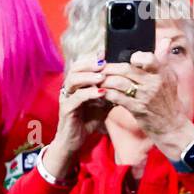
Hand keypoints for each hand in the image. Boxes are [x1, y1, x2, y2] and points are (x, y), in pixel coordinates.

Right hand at [46, 58, 111, 178]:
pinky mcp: (66, 109)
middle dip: (89, 64)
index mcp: (78, 84)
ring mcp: (66, 98)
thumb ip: (112, 92)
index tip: (106, 53)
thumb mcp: (104, 103)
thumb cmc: (89, 120)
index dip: (92, 58)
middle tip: (104, 62)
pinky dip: (88, 94)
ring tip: (102, 76)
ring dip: (88, 77)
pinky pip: (76, 98)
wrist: (75, 140)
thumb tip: (128, 82)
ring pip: (72, 81)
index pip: (82, 65)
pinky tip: (101, 93)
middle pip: (75, 69)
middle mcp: (70, 88)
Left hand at [102, 52, 193, 155]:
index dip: (134, 57)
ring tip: (98, 79)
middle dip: (110, 67)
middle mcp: (154, 83)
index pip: (147, 58)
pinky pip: (116, 97)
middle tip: (99, 67)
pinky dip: (106, 93)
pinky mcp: (136, 108)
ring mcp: (145, 96)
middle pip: (126, 69)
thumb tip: (166, 41)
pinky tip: (101, 91)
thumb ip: (164, 59)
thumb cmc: (169, 101)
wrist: (172, 126)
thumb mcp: (170, 78)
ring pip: (118, 82)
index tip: (127, 59)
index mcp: (162, 73)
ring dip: (105, 80)